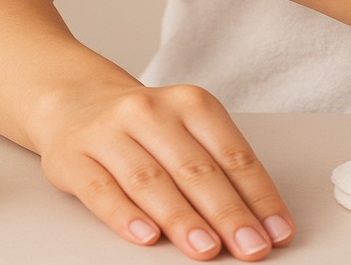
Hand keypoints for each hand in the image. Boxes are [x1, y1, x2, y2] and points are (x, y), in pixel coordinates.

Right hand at [27, 81, 294, 260]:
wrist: (73, 101)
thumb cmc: (145, 126)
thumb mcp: (187, 130)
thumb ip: (218, 168)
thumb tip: (258, 221)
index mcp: (190, 103)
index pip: (232, 154)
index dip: (258, 196)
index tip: (277, 231)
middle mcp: (149, 112)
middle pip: (195, 169)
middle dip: (227, 213)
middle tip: (250, 246)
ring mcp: (108, 133)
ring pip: (150, 180)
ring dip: (182, 219)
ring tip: (207, 248)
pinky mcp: (73, 158)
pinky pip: (101, 190)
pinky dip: (125, 216)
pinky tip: (146, 236)